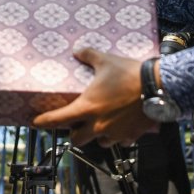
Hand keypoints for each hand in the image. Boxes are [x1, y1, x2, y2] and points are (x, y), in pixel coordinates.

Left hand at [32, 48, 154, 145]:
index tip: (36, 123)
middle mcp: (98, 125)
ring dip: (96, 136)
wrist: (158, 87)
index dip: (44, 122)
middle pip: (77, 139)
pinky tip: (121, 128)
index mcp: (87, 108)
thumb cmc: (129, 74)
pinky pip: (121, 141)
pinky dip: (119, 136)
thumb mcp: (105, 61)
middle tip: (75, 124)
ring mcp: (115, 133)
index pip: (58, 120)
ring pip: (99, 142)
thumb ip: (89, 56)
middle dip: (74, 133)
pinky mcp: (131, 135)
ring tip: (99, 125)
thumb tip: (78, 51)